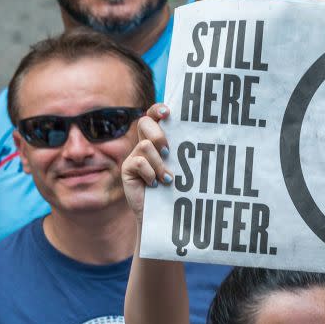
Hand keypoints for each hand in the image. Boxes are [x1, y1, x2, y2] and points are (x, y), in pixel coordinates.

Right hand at [121, 104, 173, 225]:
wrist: (161, 213)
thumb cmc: (175, 189)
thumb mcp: (180, 167)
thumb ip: (181, 152)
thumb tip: (197, 137)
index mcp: (157, 140)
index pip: (153, 116)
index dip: (157, 110)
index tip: (168, 112)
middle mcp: (144, 144)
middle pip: (144, 123)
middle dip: (158, 135)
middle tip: (168, 152)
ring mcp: (134, 156)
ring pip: (145, 145)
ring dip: (159, 163)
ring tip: (166, 178)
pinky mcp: (127, 169)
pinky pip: (138, 162)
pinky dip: (150, 173)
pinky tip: (155, 184)